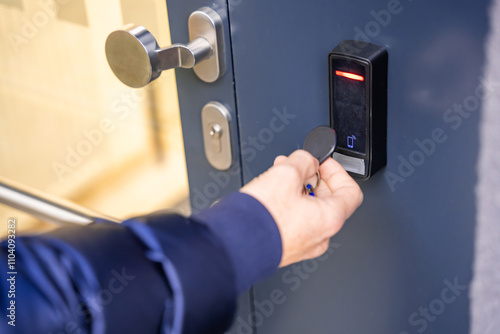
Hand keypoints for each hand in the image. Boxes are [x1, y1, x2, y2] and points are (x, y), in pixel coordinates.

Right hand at [240, 150, 362, 266]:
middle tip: (297, 165)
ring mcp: (303, 244)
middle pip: (328, 199)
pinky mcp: (286, 246)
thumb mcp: (285, 173)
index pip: (351, 192)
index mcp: (330, 219)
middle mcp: (320, 236)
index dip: (338, 171)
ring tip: (278, 174)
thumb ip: (303, 161)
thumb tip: (306, 160)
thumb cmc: (260, 220)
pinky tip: (272, 192)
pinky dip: (288, 203)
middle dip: (311, 176)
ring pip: (309, 209)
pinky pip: (295, 221)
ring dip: (297, 187)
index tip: (322, 163)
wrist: (233, 245)